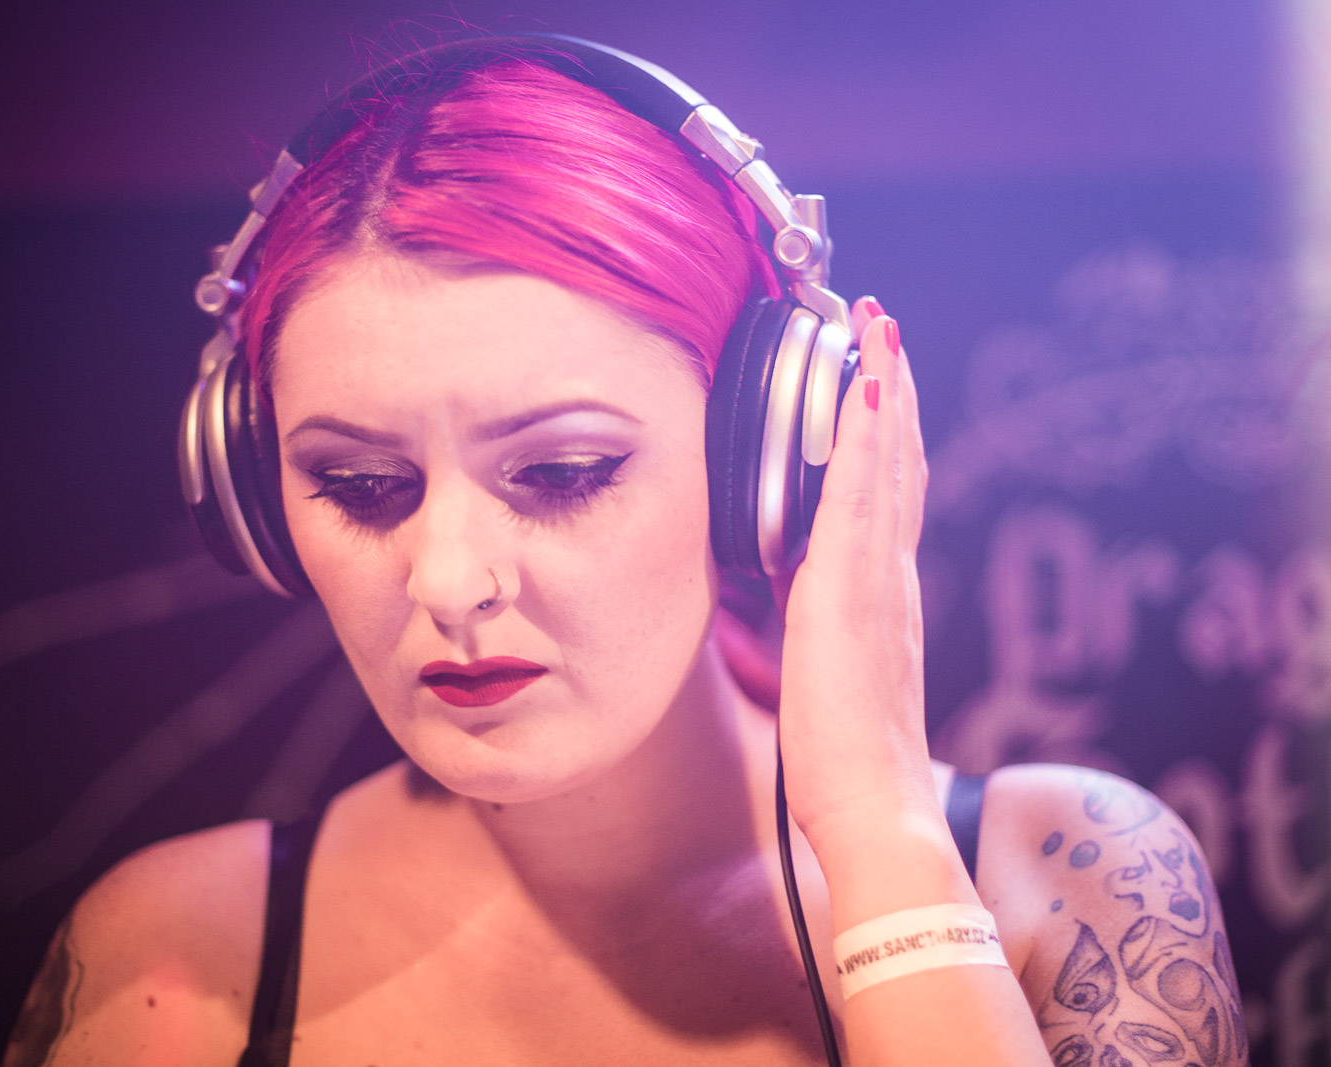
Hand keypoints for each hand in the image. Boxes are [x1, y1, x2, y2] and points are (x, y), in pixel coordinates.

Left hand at [776, 298, 937, 856]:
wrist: (875, 810)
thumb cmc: (847, 762)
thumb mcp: (829, 676)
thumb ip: (822, 628)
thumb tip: (801, 599)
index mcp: (884, 599)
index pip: (889, 499)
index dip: (888, 437)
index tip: (879, 382)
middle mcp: (891, 580)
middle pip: (900, 467)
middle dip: (892, 393)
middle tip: (885, 328)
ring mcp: (877, 582)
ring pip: (888, 468)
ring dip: (884, 393)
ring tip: (881, 330)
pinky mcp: (851, 593)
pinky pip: (861, 501)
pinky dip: (869, 444)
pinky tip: (867, 395)